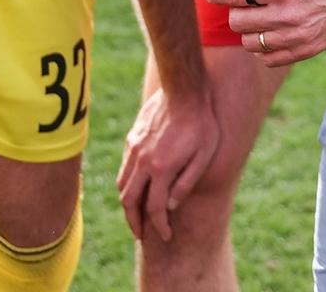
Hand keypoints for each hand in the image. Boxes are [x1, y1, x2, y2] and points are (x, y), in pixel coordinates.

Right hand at [116, 85, 217, 243]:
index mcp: (161, 169)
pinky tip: (137, 187)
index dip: (159, 226)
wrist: (184, 90)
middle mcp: (143, 162)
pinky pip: (124, 168)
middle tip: (142, 235)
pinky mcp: (132, 139)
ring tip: (136, 215)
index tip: (166, 236)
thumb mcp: (203, 156)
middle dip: (134, 222)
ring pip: (122, 185)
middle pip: (129, 201)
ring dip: (127, 204)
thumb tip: (170, 205)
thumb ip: (186, 183)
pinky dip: (126, 184)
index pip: (154, 208)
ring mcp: (134, 149)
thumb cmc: (201, 124)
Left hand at [202, 0, 325, 67]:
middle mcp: (285, 16)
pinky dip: (264, 49)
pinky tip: (271, 33)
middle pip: (238, 22)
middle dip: (235, 11)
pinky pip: (270, 59)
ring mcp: (296, 37)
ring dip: (248, 31)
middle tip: (243, 1)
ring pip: (251, 43)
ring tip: (258, 17)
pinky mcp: (307, 50)